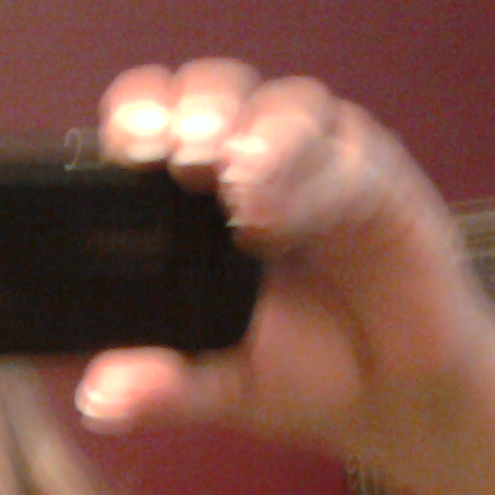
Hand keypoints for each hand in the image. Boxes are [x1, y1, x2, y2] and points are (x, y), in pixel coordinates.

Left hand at [76, 59, 489, 454]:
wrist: (394, 403)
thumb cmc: (300, 372)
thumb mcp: (221, 387)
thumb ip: (164, 388)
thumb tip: (100, 399)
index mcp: (198, 196)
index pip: (156, 120)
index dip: (137, 117)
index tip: (128, 147)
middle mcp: (256, 164)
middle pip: (217, 91)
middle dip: (192, 109)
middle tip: (177, 152)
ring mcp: (320, 166)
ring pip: (288, 107)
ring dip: (257, 136)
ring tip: (236, 182)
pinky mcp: (380, 183)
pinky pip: (349, 160)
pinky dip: (313, 179)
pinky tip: (282, 216)